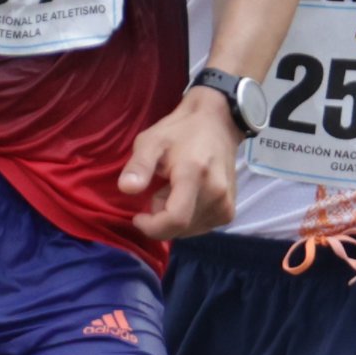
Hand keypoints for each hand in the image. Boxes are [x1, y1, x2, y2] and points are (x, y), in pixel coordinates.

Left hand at [118, 87, 241, 240]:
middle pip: (179, 228)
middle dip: (161, 216)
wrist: (217, 124)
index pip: (175, 219)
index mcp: (194, 175)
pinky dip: (187, 219)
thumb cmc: (179, 131)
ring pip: (188, 230)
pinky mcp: (229, 212)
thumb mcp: (151, 141)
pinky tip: (188, 197)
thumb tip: (126, 189)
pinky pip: (200, 228)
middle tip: (161, 187)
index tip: (138, 217)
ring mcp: (225, 205)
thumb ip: (139, 165)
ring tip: (176, 188)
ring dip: (174, 217)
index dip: (152, 227)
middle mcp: (215, 194)